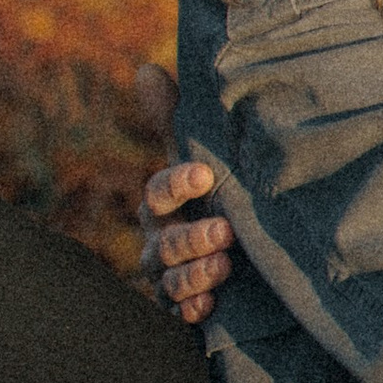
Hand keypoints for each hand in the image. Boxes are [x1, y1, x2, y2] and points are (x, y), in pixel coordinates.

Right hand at [130, 62, 234, 327]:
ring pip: (169, 280)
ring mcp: (169, 277)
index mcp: (162, 203)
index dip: (176, 183)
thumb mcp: (199, 156)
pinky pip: (179, 314)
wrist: (239, 247)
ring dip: (193, 274)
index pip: (158, 192)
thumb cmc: (212, 192)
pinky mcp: (185, 307)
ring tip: (224, 267)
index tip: (203, 173)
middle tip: (225, 230)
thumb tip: (144, 69)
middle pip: (163, 243)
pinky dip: (192, 309)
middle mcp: (159, 241)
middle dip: (190, 237)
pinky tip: (208, 305)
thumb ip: (174, 120)